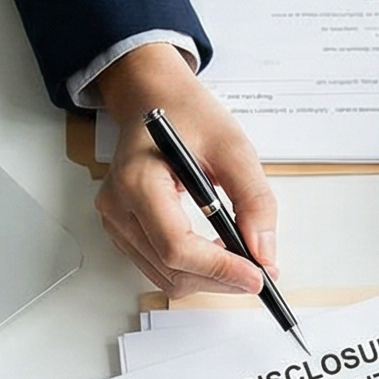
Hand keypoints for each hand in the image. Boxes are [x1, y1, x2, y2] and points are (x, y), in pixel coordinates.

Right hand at [94, 43, 279, 298]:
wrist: (154, 100)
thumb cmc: (187, 115)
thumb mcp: (233, 147)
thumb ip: (253, 199)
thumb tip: (263, 251)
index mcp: (138, 180)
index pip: (176, 245)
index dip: (219, 268)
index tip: (257, 274)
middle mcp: (117, 206)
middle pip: (171, 269)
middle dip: (220, 278)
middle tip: (260, 271)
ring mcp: (115, 221)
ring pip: (165, 277)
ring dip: (208, 279)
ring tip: (242, 262)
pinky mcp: (121, 230)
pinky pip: (157, 267)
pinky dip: (192, 270)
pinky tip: (217, 255)